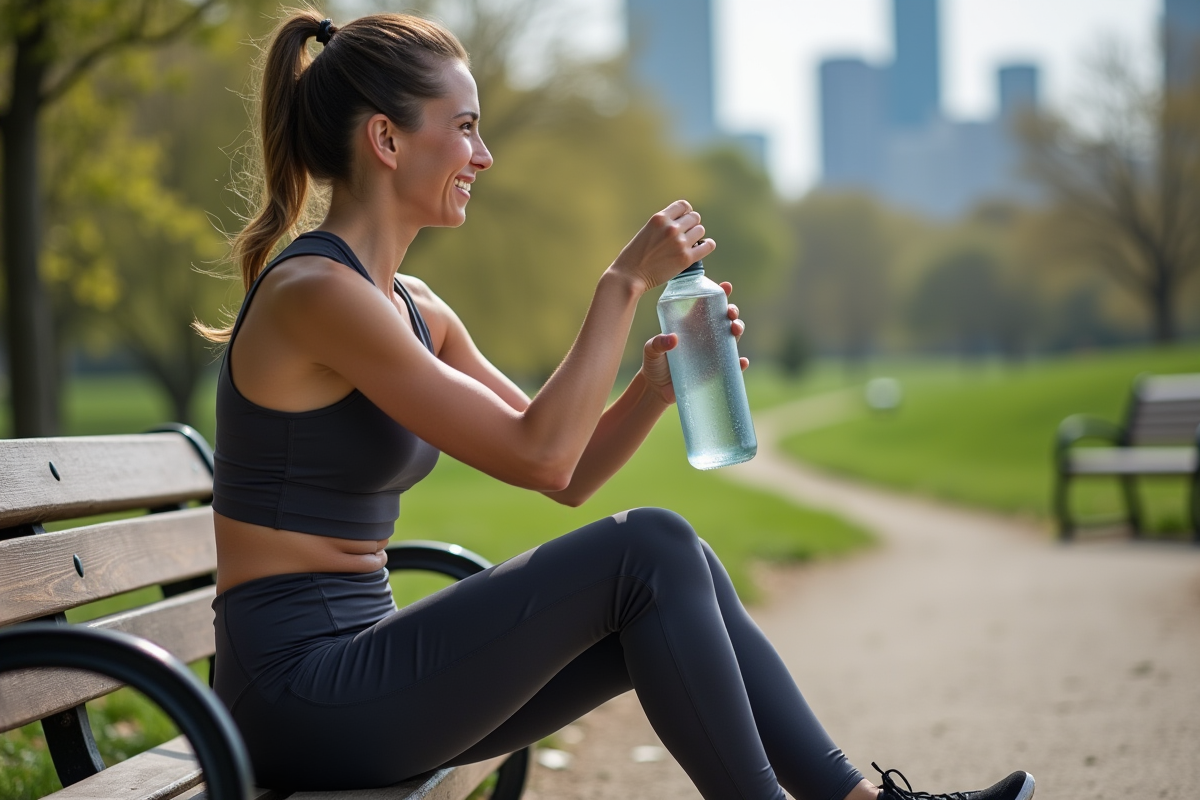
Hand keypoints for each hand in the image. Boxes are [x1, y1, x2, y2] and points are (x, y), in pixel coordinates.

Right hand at [608, 200, 717, 293]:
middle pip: (694, 218)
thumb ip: (662, 225)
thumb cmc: (635, 255)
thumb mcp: (647, 230)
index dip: (685, 212)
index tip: (684, 220)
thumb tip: (680, 223)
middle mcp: (671, 228)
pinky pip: (708, 246)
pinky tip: (703, 247)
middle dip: (691, 225)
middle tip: (686, 235)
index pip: (683, 205)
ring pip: (701, 230)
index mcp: (660, 218)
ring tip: (690, 243)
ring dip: (697, 236)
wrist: (630, 275)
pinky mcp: (686, 258)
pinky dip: (707, 245)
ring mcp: (680, 243)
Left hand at [640, 281, 747, 404]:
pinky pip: (732, 365)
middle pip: (724, 318)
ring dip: (738, 330)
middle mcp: (704, 336)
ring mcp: (711, 352)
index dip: (718, 294)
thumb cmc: (653, 363)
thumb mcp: (651, 350)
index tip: (726, 286)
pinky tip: (742, 361)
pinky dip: (740, 363)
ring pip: (731, 337)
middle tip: (730, 312)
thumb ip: (657, 343)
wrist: (656, 389)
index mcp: (690, 324)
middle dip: (732, 312)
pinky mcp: (715, 370)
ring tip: (735, 329)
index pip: (707, 304)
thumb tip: (673, 339)